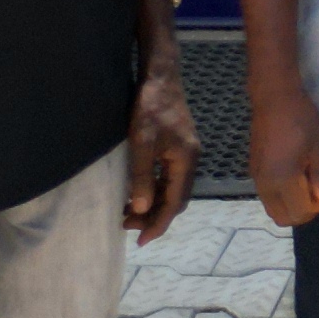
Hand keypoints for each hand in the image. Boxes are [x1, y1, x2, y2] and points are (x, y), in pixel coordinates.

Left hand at [125, 52, 197, 243]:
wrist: (160, 76)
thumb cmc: (150, 107)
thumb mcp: (141, 142)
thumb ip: (141, 176)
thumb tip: (140, 210)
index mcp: (185, 161)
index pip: (174, 204)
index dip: (157, 224)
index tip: (140, 241)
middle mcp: (190, 160)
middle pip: (176, 200)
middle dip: (154, 217)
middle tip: (128, 228)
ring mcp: (185, 153)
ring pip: (172, 190)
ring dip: (153, 205)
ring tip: (129, 215)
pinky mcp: (178, 146)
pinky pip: (169, 178)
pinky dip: (155, 191)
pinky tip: (138, 192)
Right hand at [244, 66, 318, 230]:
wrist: (274, 98)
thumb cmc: (301, 120)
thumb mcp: (318, 148)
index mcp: (282, 180)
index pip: (299, 214)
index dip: (316, 208)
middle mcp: (265, 185)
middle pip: (282, 217)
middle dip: (302, 211)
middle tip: (316, 188)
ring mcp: (256, 178)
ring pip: (272, 208)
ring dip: (290, 205)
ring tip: (305, 180)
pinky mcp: (253, 171)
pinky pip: (266, 196)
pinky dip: (280, 196)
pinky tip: (293, 173)